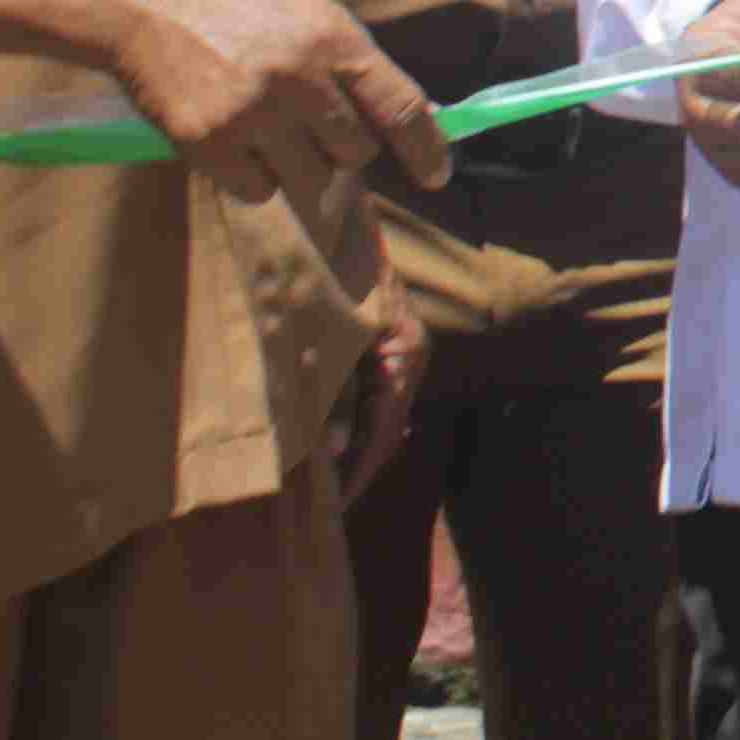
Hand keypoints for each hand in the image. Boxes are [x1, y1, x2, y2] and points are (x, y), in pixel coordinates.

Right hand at [102, 0, 450, 207]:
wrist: (143, 4)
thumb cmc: (234, 4)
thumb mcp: (307, 11)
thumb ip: (353, 63)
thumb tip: (410, 116)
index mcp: (332, 38)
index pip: (400, 106)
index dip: (426, 147)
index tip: (438, 174)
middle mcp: (298, 77)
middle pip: (355, 152)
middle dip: (341, 147)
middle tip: (307, 120)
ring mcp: (251, 112)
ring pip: (309, 178)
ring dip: (297, 164)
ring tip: (268, 125)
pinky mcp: (207, 142)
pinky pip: (258, 190)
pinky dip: (254, 177)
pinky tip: (234, 138)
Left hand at [331, 263, 428, 503]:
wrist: (346, 230)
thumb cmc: (340, 276)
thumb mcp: (336, 334)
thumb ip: (333, 389)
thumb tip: (328, 450)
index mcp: (405, 358)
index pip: (385, 431)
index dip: (359, 471)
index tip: (335, 506)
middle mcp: (411, 360)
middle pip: (389, 430)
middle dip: (360, 469)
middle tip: (330, 509)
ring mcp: (404, 355)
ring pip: (384, 417)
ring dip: (358, 451)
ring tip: (330, 488)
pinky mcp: (390, 351)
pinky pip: (378, 401)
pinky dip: (358, 429)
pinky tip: (339, 450)